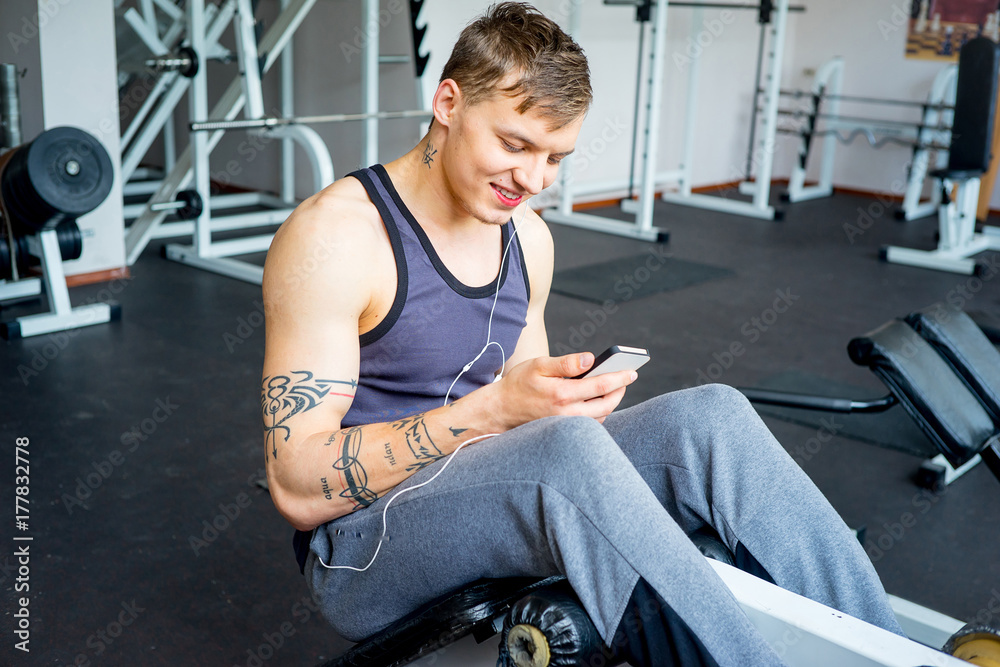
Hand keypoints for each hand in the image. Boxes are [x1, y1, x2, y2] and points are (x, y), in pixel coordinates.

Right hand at [483, 353, 636, 430]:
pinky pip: (590, 424)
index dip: (619, 378)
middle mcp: (566, 413)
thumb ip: (566, 362)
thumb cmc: (519, 384)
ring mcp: (566, 425)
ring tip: (615, 387)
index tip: (632, 372)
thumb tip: (591, 359)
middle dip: (620, 391)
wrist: (501, 410)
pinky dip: (599, 412)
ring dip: (611, 402)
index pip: (600, 386)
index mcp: (561, 394)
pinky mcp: (564, 430)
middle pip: (606, 405)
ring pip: (600, 417)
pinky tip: (598, 400)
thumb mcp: (539, 365)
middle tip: (626, 378)